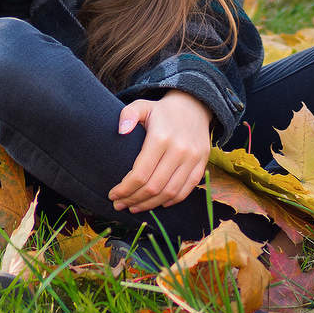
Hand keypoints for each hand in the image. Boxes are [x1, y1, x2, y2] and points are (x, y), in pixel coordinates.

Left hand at [108, 90, 212, 213]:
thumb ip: (128, 115)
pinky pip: (186, 190)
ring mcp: (193, 159)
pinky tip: (158, 203)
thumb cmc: (161, 111)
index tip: (112, 194)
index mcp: (161, 138)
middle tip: (119, 205)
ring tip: (134, 207)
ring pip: (169, 192)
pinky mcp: (201, 164)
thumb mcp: (142, 105)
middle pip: (154, 187)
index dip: (125, 189)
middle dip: (133, 199)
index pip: (140, 173)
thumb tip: (121, 131)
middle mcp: (179, 150)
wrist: (194, 106)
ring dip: (150, 204)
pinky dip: (171, 200)